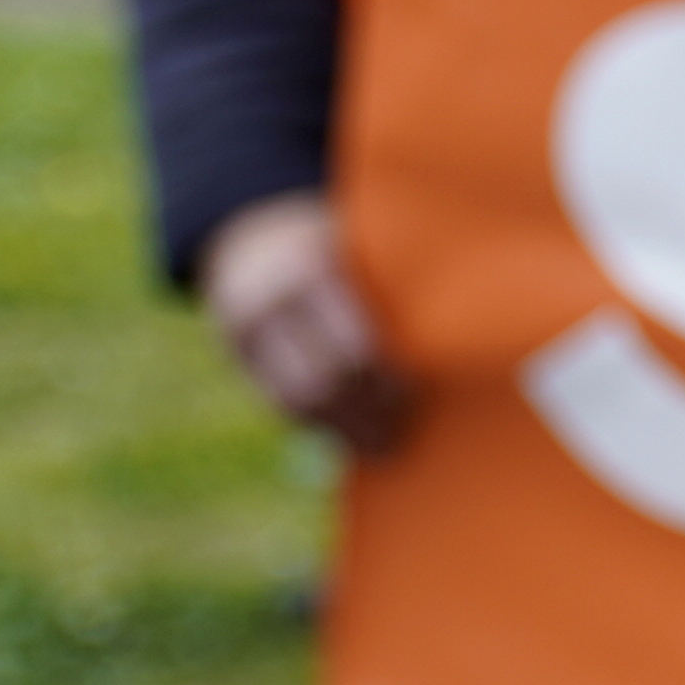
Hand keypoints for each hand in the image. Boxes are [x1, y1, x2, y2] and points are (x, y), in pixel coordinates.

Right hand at [198, 193, 411, 454]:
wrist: (247, 237)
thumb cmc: (333, 242)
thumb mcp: (356, 245)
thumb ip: (388, 285)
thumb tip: (450, 342)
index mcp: (308, 272)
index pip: (351, 346)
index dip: (383, 380)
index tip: (413, 394)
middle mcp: (269, 306)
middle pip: (321, 381)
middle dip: (364, 413)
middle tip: (402, 433)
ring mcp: (243, 336)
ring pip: (294, 403)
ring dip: (341, 430)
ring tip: (382, 447)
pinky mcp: (233, 358)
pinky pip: (276, 404)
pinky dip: (315, 425)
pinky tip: (347, 434)